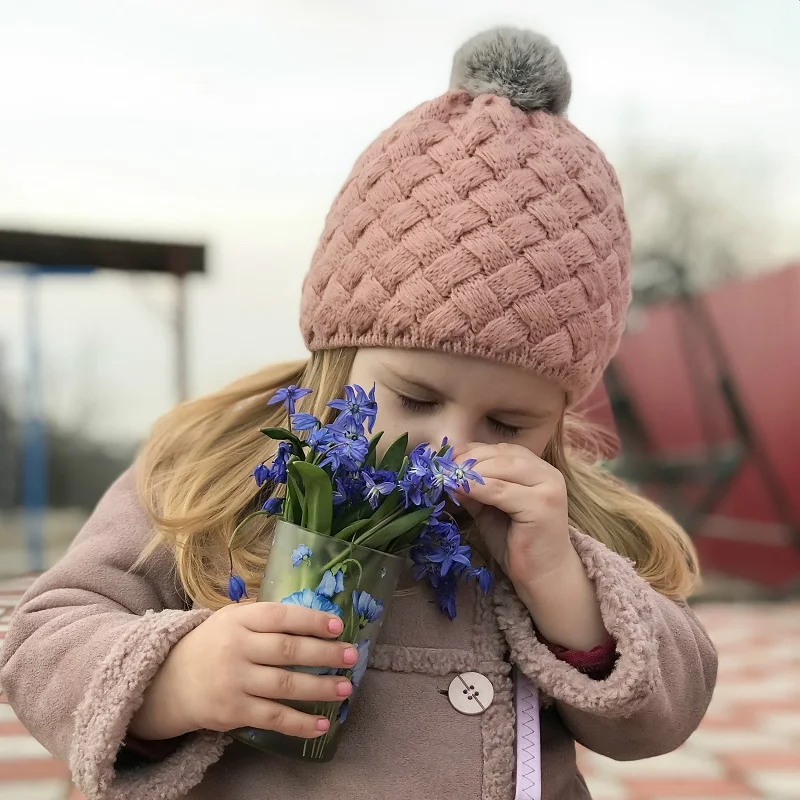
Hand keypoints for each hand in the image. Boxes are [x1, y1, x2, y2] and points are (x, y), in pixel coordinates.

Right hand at [129, 602, 356, 740]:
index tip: (338, 625)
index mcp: (239, 620)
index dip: (311, 620)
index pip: (281, 617)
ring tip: (346, 688)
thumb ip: (265, 618)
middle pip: (288, 650)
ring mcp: (234, 681)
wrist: (167, 682)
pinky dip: (300, 723)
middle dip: (325, 653)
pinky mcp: (233, 712)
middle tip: (352, 656)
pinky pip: (273, 718)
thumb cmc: (212, 645)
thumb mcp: (231, 620)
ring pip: (285, 685)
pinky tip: (322, 723)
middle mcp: (237, 648)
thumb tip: (314, 617)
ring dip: (320, 687)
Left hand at [453, 442, 572, 588]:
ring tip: (446, 477)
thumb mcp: (490, 509)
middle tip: (441, 468)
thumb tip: (446, 472)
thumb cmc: (516, 543)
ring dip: (471, 471)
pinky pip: (501, 491)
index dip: (471, 450)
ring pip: (502, 468)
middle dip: (468, 460)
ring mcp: (548, 488)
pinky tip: (457, 489)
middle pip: (502, 455)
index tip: (444, 457)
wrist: (543, 577)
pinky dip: (476, 488)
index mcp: (538, 469)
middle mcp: (547, 473)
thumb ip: (474, 489)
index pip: (501, 450)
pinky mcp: (542, 506)